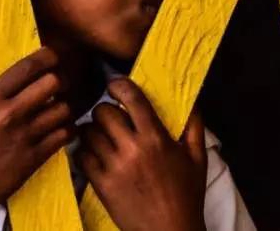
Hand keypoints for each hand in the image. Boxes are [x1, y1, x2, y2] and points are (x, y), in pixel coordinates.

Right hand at [0, 47, 72, 229]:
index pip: (26, 68)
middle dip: (58, 81)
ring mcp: (26, 136)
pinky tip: (63, 129)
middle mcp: (11, 113)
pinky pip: (65, 134)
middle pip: (53, 83)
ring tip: (60, 109)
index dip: (46, 56)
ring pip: (64, 109)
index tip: (52, 55)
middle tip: (57, 86)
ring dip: (64, 107)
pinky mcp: (36, 157)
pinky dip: (68, 129)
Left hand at [78, 78, 207, 230]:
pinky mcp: (101, 185)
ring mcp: (114, 168)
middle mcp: (133, 149)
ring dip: (92, 130)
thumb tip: (191, 98)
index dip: (118, 85)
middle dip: (104, 110)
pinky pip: (81, 156)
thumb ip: (194, 124)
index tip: (115, 86)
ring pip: (88, 133)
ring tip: (100, 135)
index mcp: (156, 138)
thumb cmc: (187, 194)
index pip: (131, 98)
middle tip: (110, 117)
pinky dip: (83, 151)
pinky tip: (93, 153)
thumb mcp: (198, 157)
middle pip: (102, 112)